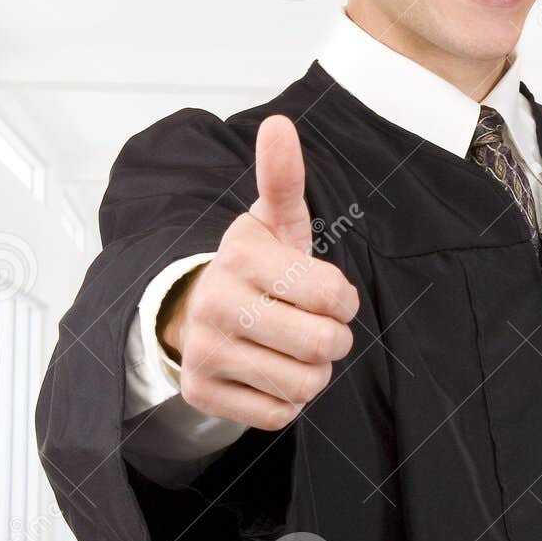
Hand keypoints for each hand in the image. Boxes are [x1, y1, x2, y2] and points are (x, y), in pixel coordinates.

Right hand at [160, 114, 359, 428]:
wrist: (197, 314)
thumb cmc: (257, 269)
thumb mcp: (273, 223)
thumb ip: (284, 180)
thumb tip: (279, 124)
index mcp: (240, 257)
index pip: (334, 295)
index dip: (343, 301)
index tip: (327, 294)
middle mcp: (214, 304)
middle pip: (321, 346)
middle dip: (333, 341)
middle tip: (318, 330)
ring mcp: (203, 352)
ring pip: (303, 385)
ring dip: (313, 373)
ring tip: (294, 352)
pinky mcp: (200, 394)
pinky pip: (278, 416)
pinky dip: (286, 401)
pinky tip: (270, 374)